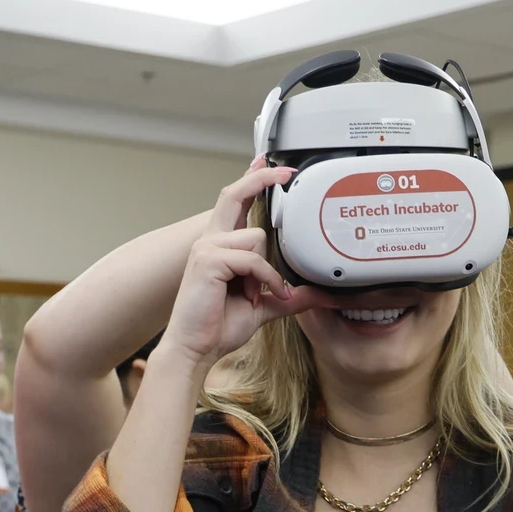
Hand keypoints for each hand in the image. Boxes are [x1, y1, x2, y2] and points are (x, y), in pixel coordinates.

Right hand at [162, 157, 332, 368]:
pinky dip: (264, 281)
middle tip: (287, 172)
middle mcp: (211, 241)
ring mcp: (207, 248)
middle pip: (235, 194)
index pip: (235, 203)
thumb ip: (289, 297)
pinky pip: (253, 260)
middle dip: (260, 178)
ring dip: (266, 272)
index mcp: (220, 247)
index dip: (250, 179)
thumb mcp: (263, 307)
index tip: (266, 162)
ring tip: (254, 295)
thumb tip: (316, 295)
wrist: (196, 349)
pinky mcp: (209, 261)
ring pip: (256, 238)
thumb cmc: (217, 327)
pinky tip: (256, 297)